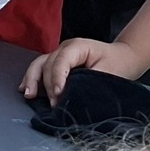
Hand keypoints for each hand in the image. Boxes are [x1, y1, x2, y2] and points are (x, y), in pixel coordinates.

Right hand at [19, 37, 144, 102]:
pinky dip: (32, 79)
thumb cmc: (117, 64)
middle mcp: (65, 48)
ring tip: (28, 94)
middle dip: (48, 85)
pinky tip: (26, 89)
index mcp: (78, 46)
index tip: (59, 95)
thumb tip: (73, 97)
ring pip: (39, 64)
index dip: (57, 78)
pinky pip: (40, 68)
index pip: (61, 61)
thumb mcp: (108, 74)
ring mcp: (59, 54)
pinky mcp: (57, 63)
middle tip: (54, 104)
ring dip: (32, 79)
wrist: (123, 58)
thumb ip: (89, 83)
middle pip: (48, 64)